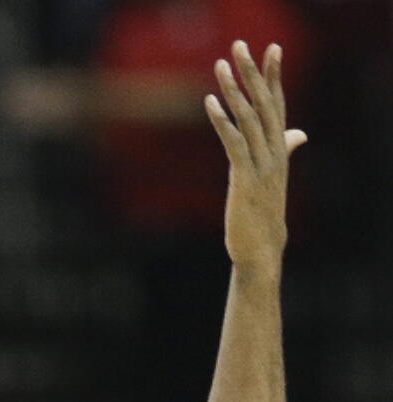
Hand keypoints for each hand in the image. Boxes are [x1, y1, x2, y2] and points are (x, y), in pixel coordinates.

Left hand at [206, 41, 305, 274]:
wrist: (261, 249)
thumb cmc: (264, 214)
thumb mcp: (275, 177)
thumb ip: (285, 149)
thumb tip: (298, 133)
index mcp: (280, 149)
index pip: (278, 105)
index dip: (275, 76)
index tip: (273, 48)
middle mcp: (274, 152)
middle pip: (264, 104)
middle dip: (253, 73)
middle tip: (240, 45)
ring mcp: (261, 165)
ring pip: (248, 119)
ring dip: (234, 90)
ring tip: (220, 66)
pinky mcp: (245, 180)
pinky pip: (234, 144)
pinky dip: (222, 121)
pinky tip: (210, 103)